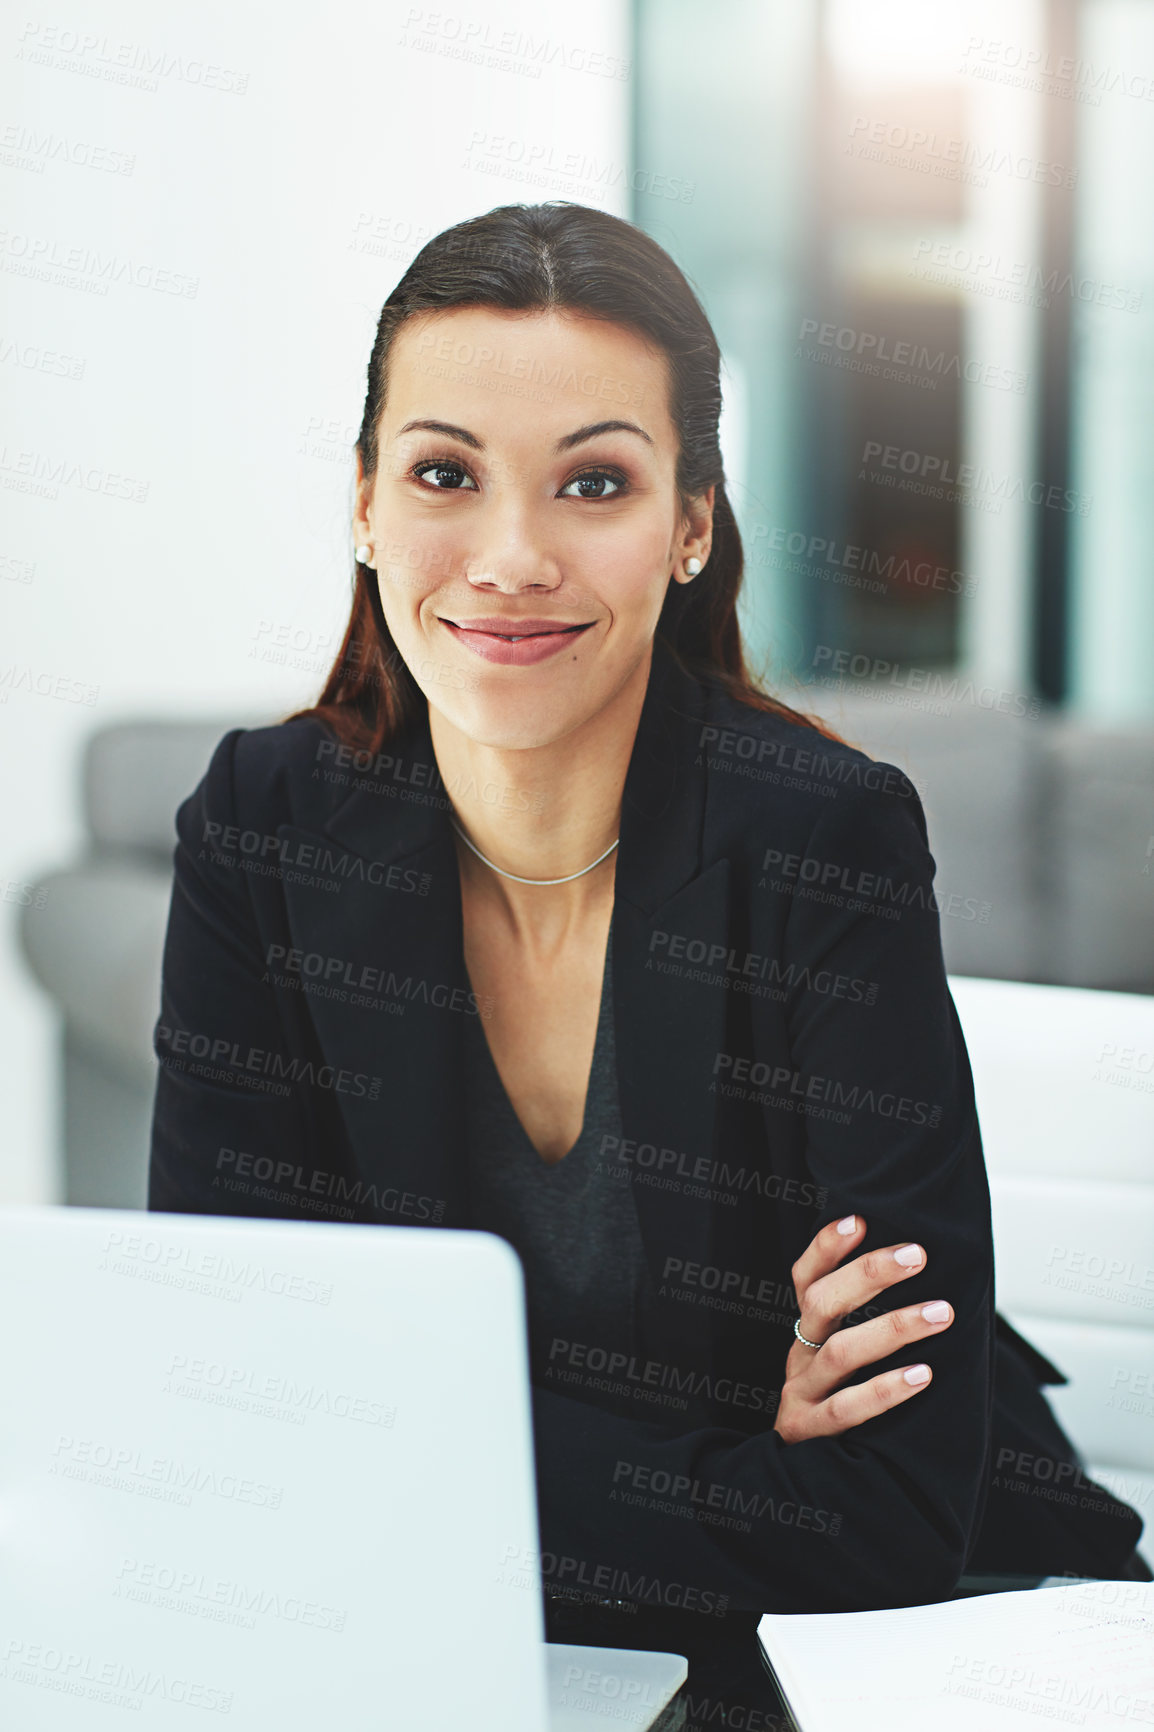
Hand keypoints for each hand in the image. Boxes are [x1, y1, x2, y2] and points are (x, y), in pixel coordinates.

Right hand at [773, 1214, 953, 1443]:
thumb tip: (929, 1275)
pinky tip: (923, 1375)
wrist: (809, 1483)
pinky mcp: (810, 1435)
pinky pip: (847, 1409)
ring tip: (941, 1313)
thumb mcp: (851, 1359)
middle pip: (821, 1304)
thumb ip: (870, 1323)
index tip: (859, 1220)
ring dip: (893, 1328)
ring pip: (840, 1353)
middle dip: (869, 1274)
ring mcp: (800, 1396)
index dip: (825, 1248)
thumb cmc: (848, 1404)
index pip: (805, 1278)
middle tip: (918, 1255)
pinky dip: (885, 1389)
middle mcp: (799, 1356)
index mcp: (807, 1332)